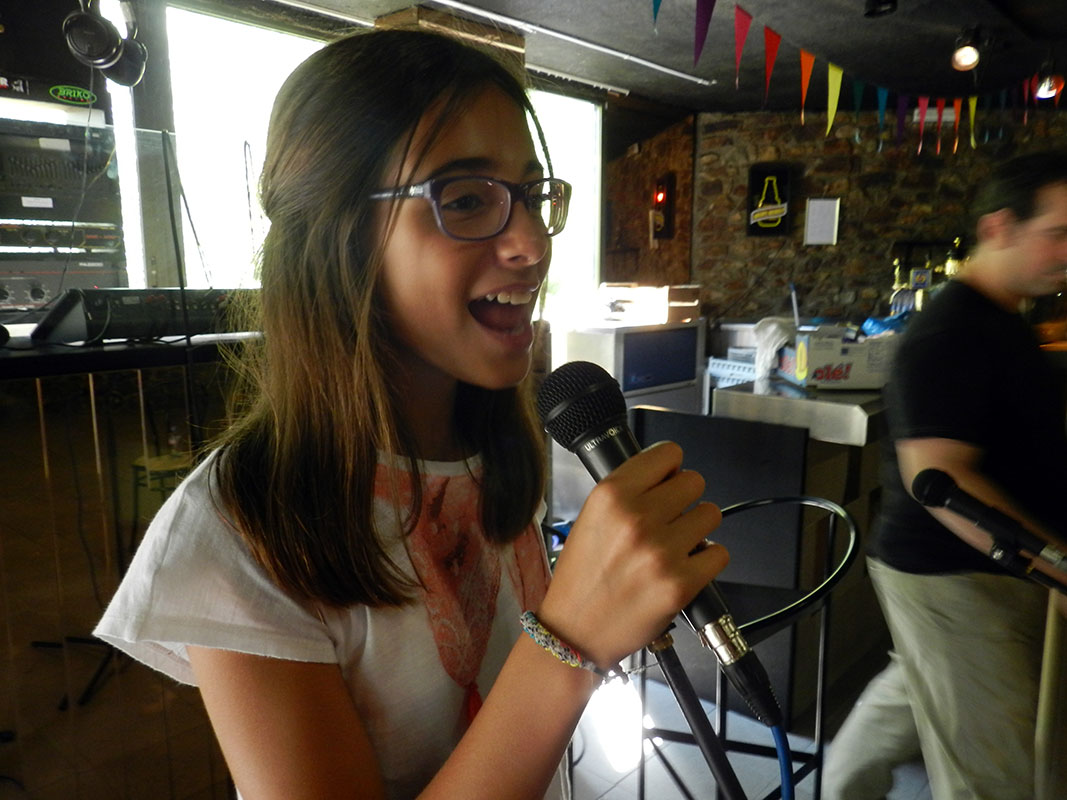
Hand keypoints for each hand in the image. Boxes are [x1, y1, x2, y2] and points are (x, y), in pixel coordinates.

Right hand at [537, 441, 726, 669]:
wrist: (575, 632)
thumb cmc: (582, 577)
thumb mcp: (590, 518)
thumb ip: (628, 491)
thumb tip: (669, 475)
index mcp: (611, 496)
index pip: (668, 454)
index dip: (671, 468)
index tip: (667, 480)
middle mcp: (636, 518)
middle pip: (694, 482)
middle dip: (686, 499)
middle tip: (670, 519)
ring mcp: (661, 551)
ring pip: (711, 514)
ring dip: (698, 528)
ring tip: (676, 545)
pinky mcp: (681, 583)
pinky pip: (718, 553)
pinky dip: (707, 560)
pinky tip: (685, 567)